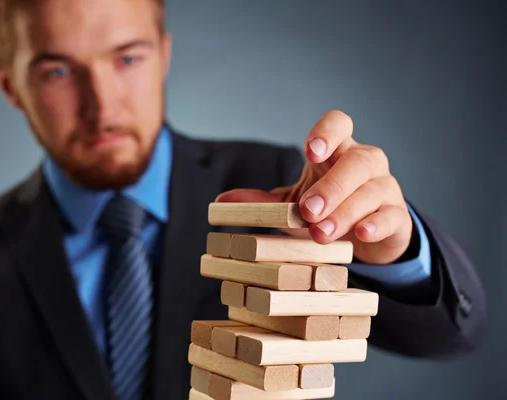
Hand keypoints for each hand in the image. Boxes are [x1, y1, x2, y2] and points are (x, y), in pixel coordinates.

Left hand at [215, 110, 412, 264]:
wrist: (366, 235)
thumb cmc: (327, 210)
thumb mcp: (292, 204)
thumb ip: (262, 202)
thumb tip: (221, 202)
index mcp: (336, 153)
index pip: (339, 125)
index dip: (326, 132)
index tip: (309, 151)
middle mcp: (365, 163)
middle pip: (357, 160)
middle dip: (332, 186)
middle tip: (308, 211)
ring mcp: (385, 188)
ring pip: (374, 188)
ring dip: (347, 210)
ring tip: (322, 232)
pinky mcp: (397, 216)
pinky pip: (393, 214)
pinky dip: (377, 223)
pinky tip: (361, 233)